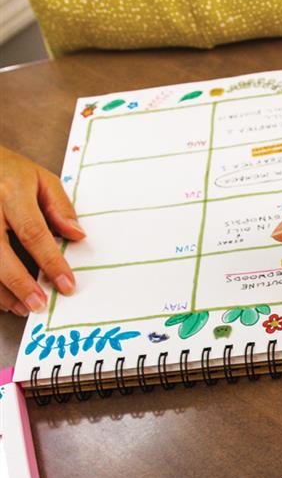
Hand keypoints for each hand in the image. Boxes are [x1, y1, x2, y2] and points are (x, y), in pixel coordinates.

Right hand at [0, 146, 83, 314]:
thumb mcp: (39, 177)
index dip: (50, 261)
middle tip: (38, 305)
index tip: (66, 284)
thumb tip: (77, 236)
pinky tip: (1, 299)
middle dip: (19, 282)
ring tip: (21, 308)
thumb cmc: (6, 169)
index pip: (32, 231)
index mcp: (10, 191)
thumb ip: (59, 206)